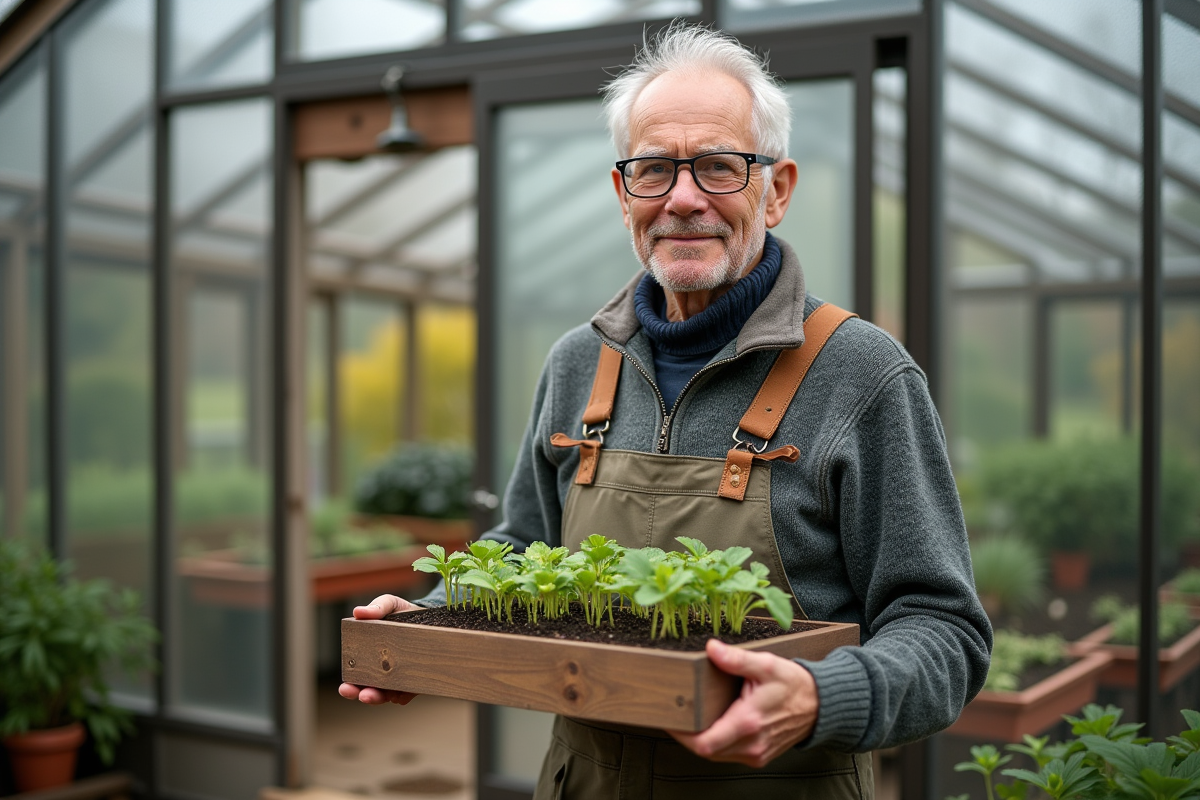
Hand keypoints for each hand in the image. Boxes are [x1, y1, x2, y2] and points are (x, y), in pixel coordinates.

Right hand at [337, 594, 421, 705]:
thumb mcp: (390, 604)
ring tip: (382, 696)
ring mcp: (400, 678)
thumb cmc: (403, 612)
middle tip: (362, 695)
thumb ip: (376, 608)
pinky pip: (410, 692)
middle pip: (370, 691)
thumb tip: (358, 612)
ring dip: (383, 698)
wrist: (432, 614)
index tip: (345, 688)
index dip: (349, 686)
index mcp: (369, 658)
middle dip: (365, 695)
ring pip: (389, 695)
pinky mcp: (418, 680)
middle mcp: (383, 672)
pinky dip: (404, 695)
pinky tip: (401, 695)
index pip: (356, 678)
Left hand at [667, 639, 818, 766]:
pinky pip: (729, 755)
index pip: (705, 742)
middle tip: (677, 715)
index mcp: (749, 722)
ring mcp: (756, 754)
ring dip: (702, 740)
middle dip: (687, 735)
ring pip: (716, 755)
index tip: (671, 720)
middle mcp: (752, 744)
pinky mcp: (758, 756)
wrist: (820, 705)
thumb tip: (712, 649)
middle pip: (706, 751)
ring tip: (692, 719)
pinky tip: (713, 725)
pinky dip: (717, 743)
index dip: (681, 735)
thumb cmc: (794, 685)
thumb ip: (736, 659)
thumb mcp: (766, 665)